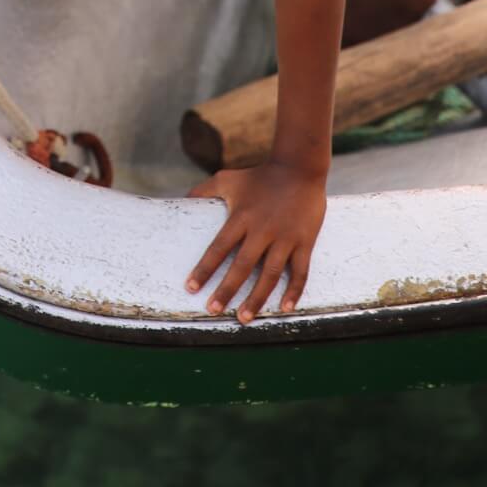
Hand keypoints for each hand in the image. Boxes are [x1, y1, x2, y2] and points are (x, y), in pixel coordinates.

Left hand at [184, 161, 327, 321]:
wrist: (299, 167)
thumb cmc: (260, 176)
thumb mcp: (228, 179)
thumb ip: (204, 190)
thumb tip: (182, 199)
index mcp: (241, 218)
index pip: (218, 248)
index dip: (204, 269)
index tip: (191, 288)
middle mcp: (262, 230)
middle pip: (242, 266)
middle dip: (226, 290)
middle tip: (213, 310)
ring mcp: (285, 237)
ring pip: (270, 274)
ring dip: (257, 298)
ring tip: (244, 318)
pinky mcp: (304, 241)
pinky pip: (300, 271)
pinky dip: (294, 291)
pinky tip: (284, 308)